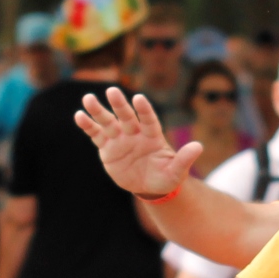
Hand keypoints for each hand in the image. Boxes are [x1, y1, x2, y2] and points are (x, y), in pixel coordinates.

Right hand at [75, 86, 200, 197]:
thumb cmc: (166, 177)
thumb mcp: (176, 172)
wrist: (150, 186)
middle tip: (112, 91)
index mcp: (153, 136)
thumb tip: (199, 146)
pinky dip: (88, 126)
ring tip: (88, 98)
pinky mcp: (108, 147)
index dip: (144, 110)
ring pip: (108, 122)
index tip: (139, 99)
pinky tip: (79, 115)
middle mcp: (136, 133)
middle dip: (120, 105)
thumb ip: (184, 159)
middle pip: (126, 117)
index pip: (148, 120)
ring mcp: (120, 139)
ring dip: (98, 111)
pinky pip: (97, 135)